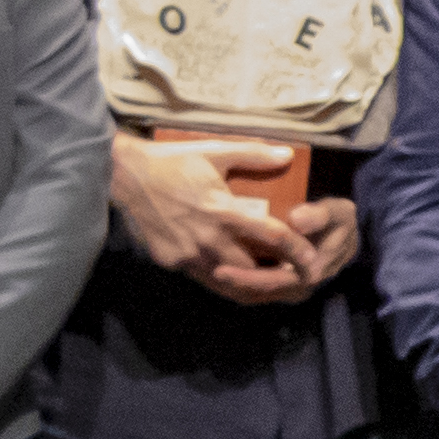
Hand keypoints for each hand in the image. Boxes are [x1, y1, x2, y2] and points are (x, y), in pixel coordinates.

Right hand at [108, 137, 317, 302]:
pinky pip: (204, 278)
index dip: (296, 251)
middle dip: (276, 276)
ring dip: (251, 285)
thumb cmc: (173, 162)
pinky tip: (236, 279)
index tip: (313, 259)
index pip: (271, 238)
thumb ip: (254, 155)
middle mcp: (208, 239)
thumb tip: (288, 155)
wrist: (125, 176)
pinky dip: (224, 281)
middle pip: (253, 270)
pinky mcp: (172, 262)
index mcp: (223, 211)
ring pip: (229, 282)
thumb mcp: (215, 151)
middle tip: (295, 276)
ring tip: (272, 287)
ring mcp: (188, 254)